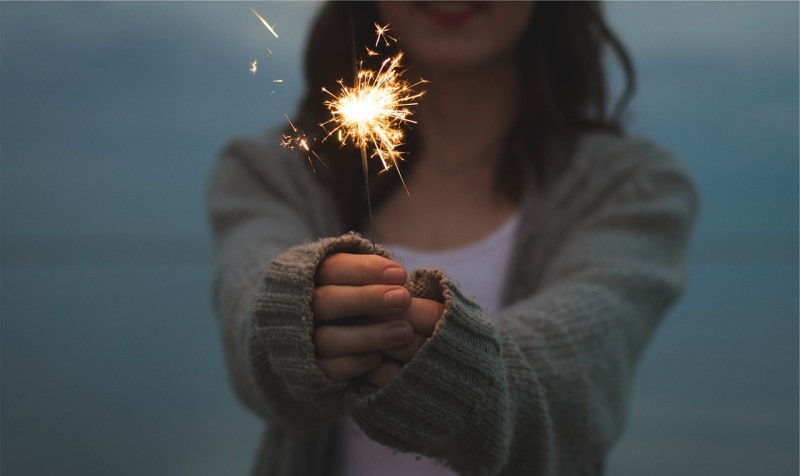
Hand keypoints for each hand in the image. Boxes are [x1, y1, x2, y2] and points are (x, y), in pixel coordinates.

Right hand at [312, 253, 443, 386]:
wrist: (329, 348)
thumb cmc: (360, 304)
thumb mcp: (360, 283)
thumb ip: (373, 277)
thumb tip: (398, 275)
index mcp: (310, 279)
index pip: (331, 269)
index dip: (365, 270)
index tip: (401, 275)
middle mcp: (302, 308)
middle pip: (325, 301)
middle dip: (366, 299)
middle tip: (403, 299)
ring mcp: (303, 341)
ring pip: (326, 338)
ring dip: (367, 335)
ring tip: (405, 332)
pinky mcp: (309, 370)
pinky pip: (327, 369)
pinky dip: (353, 363)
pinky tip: (379, 358)